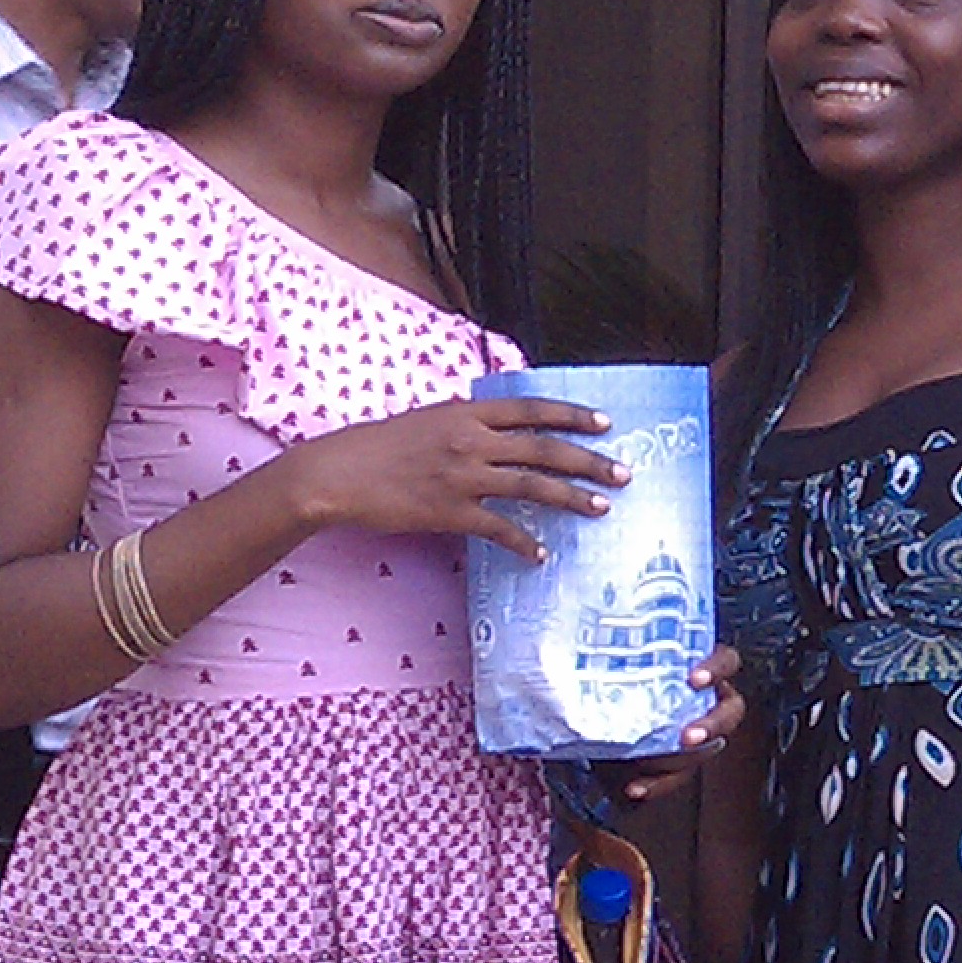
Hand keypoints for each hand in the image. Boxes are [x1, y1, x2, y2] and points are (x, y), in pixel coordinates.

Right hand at [274, 397, 628, 561]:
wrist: (339, 472)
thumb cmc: (380, 445)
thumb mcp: (428, 418)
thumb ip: (466, 421)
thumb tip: (497, 426)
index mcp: (467, 412)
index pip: (532, 408)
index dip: (572, 414)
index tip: (604, 422)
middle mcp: (472, 440)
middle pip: (544, 448)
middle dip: (589, 461)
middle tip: (623, 472)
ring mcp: (462, 476)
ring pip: (532, 486)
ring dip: (571, 498)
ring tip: (601, 508)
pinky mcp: (449, 511)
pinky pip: (498, 529)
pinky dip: (523, 542)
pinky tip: (541, 554)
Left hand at [604, 648, 748, 801]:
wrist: (598, 725)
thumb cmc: (616, 685)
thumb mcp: (618, 668)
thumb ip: (613, 660)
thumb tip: (581, 656)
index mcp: (698, 669)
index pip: (725, 661)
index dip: (716, 669)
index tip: (694, 679)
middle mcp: (706, 701)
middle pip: (731, 711)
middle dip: (713, 724)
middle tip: (688, 736)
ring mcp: (695, 733)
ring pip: (708, 748)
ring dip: (685, 759)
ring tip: (652, 765)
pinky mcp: (680, 763)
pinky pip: (677, 777)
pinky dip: (656, 784)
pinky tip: (635, 787)